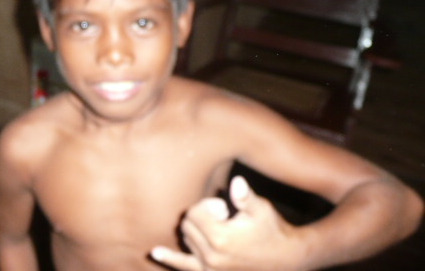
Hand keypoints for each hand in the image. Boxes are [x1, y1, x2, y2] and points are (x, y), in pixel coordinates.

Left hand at [151, 176, 299, 270]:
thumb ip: (245, 197)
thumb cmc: (273, 230)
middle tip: (223, 216)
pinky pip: (184, 267)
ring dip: (194, 231)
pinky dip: (169, 259)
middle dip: (201, 216)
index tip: (224, 208)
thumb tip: (236, 183)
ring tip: (215, 228)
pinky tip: (155, 252)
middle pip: (188, 226)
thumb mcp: (261, 210)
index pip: (194, 213)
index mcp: (220, 239)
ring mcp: (210, 269)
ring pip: (186, 242)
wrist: (288, 259)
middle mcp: (211, 257)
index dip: (207, 205)